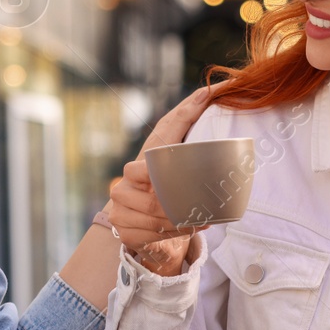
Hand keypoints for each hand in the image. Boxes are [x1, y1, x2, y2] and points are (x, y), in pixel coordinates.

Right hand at [102, 86, 212, 276]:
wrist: (153, 212)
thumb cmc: (165, 172)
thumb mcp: (173, 143)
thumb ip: (186, 117)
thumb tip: (207, 90)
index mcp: (133, 170)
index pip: (135, 172)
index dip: (154, 177)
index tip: (174, 180)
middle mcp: (121, 193)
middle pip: (151, 203)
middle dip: (179, 205)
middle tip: (204, 205)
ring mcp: (121, 216)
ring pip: (154, 222)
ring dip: (181, 222)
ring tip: (201, 218)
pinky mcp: (127, 236)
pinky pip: (152, 238)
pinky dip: (174, 235)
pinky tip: (188, 228)